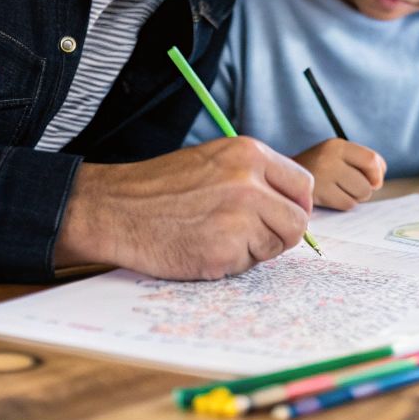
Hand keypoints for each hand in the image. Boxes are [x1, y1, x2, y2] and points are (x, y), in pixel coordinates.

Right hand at [53, 136, 312, 279]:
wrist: (114, 208)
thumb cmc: (161, 188)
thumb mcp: (214, 160)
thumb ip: (254, 176)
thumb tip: (292, 204)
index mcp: (249, 153)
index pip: (303, 184)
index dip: (295, 205)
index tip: (282, 215)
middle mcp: (249, 182)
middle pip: (297, 221)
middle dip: (280, 234)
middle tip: (253, 236)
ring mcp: (238, 218)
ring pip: (275, 246)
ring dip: (254, 250)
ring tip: (217, 237)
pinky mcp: (223, 251)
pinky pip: (247, 266)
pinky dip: (229, 264)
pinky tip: (201, 249)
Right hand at [293, 138, 387, 210]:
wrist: (282, 178)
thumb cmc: (319, 168)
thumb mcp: (337, 155)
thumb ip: (362, 162)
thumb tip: (378, 181)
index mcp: (337, 145)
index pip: (371, 160)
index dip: (378, 173)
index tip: (374, 180)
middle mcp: (329, 158)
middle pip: (368, 183)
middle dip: (365, 189)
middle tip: (351, 187)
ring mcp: (322, 177)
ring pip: (359, 195)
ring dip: (355, 197)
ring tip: (340, 190)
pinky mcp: (318, 195)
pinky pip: (347, 204)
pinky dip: (344, 204)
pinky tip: (332, 197)